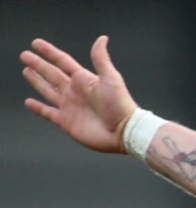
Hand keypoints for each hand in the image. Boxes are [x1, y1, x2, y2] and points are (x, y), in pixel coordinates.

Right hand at [20, 35, 137, 153]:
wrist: (122, 131)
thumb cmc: (120, 104)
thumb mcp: (110, 78)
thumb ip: (101, 59)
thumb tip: (102, 38)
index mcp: (84, 79)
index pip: (62, 61)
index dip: (49, 52)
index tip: (37, 43)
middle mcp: (75, 91)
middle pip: (52, 74)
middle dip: (38, 65)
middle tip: (25, 55)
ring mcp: (70, 106)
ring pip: (48, 90)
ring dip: (37, 81)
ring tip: (26, 71)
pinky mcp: (66, 121)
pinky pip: (47, 113)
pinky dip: (38, 108)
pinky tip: (29, 102)